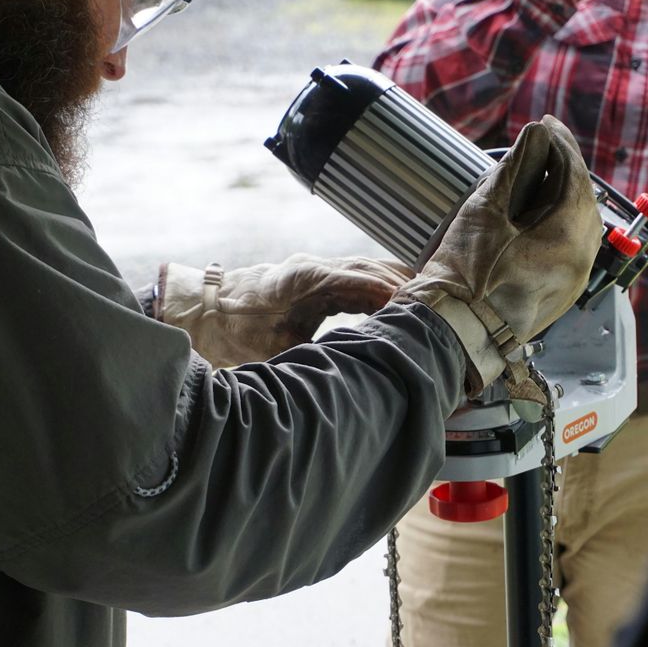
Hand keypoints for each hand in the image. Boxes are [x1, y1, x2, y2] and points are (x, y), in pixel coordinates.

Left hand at [156, 254, 413, 367]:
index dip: (388, 291)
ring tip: (434, 304)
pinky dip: (384, 287)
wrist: (205, 310)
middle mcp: (315, 268)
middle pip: (371, 269)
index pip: (357, 279)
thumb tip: (346, 377)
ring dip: (399, 284)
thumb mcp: (270, 352)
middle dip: (406, 285)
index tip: (416, 306)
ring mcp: (318, 270)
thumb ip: (308, 358)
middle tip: (442, 306)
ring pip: (369, 269)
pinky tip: (405, 302)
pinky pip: (360, 277)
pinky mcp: (320, 278)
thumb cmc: (233, 330)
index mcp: (304, 279)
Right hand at [394, 116, 600, 397]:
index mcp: (568, 238)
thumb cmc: (465, 278)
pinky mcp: (561, 295)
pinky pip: (573, 248)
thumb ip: (513, 171)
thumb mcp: (485, 214)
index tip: (546, 125)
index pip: (575, 176)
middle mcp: (582, 261)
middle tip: (545, 146)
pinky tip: (540, 215)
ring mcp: (574, 282)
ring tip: (541, 176)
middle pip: (584, 201)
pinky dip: (561, 223)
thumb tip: (534, 137)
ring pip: (581, 226)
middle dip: (566, 169)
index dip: (561, 145)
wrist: (456, 333)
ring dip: (565, 196)